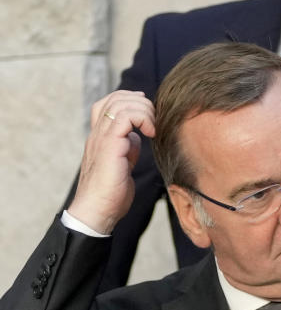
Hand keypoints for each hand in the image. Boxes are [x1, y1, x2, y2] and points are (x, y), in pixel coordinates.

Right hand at [68, 91, 155, 234]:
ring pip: (121, 103)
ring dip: (144, 110)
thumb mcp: (123, 165)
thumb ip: (128, 149)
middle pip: (115, 98)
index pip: (108, 103)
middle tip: (154, 120)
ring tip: (153, 128)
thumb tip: (138, 138)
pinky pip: (125, 116)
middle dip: (140, 102)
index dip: (129, 99)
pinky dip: (143, 118)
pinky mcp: (110, 145)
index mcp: (100, 137)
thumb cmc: (110, 195)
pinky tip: (151, 133)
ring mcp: (102, 137)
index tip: (148, 110)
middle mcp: (98, 133)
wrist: (97, 211)